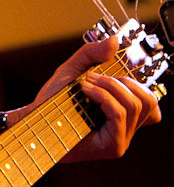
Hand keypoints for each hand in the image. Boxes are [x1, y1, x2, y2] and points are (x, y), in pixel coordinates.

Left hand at [25, 33, 160, 160]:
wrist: (35, 118)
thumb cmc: (54, 100)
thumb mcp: (74, 69)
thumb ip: (93, 54)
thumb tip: (114, 41)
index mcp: (124, 113)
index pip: (151, 101)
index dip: (139, 82)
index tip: (117, 69)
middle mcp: (127, 128)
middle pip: (148, 100)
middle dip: (122, 81)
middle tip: (95, 77)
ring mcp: (122, 138)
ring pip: (135, 105)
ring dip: (109, 86)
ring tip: (87, 84)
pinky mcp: (114, 146)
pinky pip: (119, 114)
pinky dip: (104, 96)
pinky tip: (86, 91)